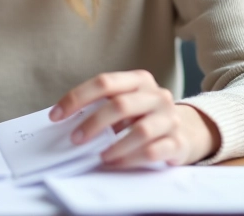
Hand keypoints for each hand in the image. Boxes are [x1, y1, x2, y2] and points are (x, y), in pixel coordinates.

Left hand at [50, 70, 219, 166]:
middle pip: (121, 105)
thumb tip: (65, 120)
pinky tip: (116, 163)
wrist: (188, 130)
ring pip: (140, 130)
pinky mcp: (178, 142)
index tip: (56, 115)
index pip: (104, 82)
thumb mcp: (127, 103)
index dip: (77, 98)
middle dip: (93, 123)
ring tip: (99, 156)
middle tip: (75, 139)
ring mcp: (170, 118)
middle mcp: (157, 96)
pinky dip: (130, 159)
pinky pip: (153, 151)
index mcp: (139, 80)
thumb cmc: (144, 116)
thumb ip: (102, 106)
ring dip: (114, 145)